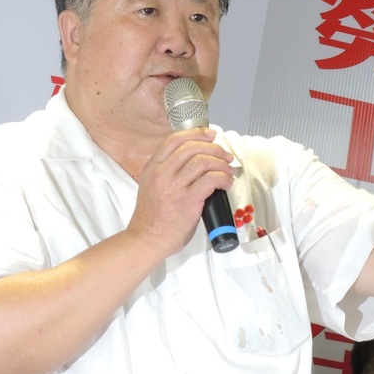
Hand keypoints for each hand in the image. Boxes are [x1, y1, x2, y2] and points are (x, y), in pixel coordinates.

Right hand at [127, 128, 234, 257]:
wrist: (146, 239)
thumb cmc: (152, 217)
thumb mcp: (151, 185)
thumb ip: (166, 170)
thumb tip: (193, 159)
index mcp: (152, 168)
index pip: (175, 140)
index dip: (196, 133)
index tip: (210, 135)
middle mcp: (162, 174)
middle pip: (192, 147)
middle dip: (214, 148)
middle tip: (224, 155)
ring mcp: (174, 187)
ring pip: (202, 161)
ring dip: (220, 163)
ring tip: (227, 171)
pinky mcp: (187, 201)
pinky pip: (211, 179)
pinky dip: (222, 177)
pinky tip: (226, 182)